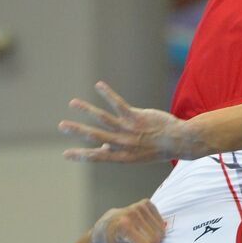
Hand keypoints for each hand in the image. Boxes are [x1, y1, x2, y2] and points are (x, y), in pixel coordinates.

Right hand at [58, 81, 183, 162]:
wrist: (180, 141)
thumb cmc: (159, 148)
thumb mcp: (138, 156)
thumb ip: (120, 152)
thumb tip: (104, 147)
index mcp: (123, 157)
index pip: (97, 157)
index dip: (81, 155)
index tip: (66, 154)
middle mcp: (124, 144)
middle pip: (96, 137)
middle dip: (77, 131)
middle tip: (61, 126)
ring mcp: (130, 130)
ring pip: (104, 119)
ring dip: (86, 110)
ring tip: (73, 102)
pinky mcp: (137, 117)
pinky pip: (119, 104)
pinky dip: (108, 94)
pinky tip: (98, 85)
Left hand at [92, 199, 166, 242]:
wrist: (107, 225)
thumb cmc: (113, 241)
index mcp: (124, 226)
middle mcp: (133, 213)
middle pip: (155, 237)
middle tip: (138, 242)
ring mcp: (140, 206)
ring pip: (160, 230)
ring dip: (153, 236)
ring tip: (141, 235)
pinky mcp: (145, 203)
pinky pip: (160, 220)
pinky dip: (155, 226)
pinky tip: (145, 227)